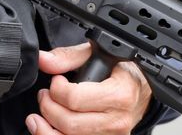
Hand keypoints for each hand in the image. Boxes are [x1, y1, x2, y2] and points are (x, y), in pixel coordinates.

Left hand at [25, 42, 151, 134]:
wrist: (138, 91)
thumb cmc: (117, 71)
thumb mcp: (95, 55)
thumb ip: (67, 57)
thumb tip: (43, 60)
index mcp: (120, 94)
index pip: (75, 99)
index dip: (56, 89)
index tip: (55, 80)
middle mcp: (118, 120)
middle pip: (69, 123)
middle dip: (48, 107)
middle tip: (45, 95)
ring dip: (47, 126)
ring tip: (43, 111)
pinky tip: (47, 127)